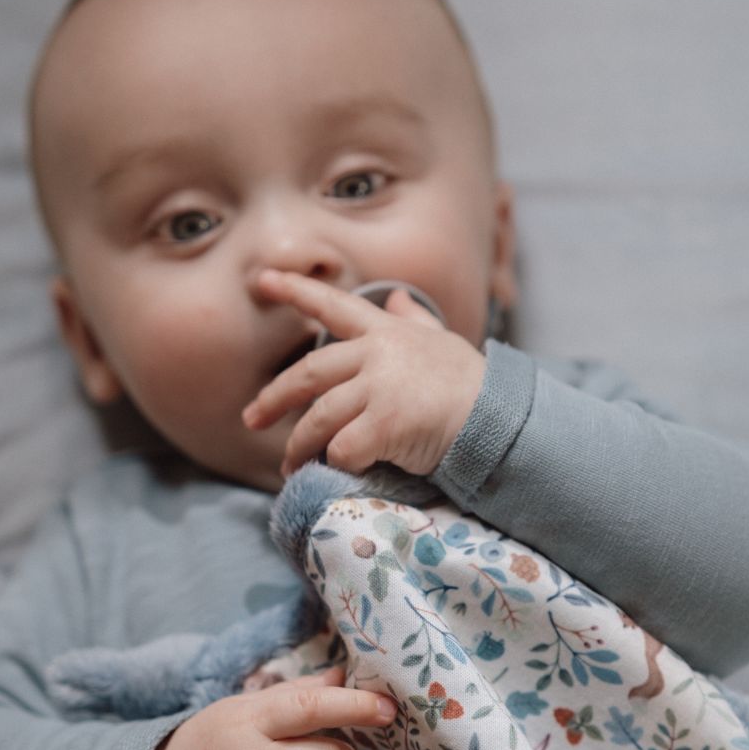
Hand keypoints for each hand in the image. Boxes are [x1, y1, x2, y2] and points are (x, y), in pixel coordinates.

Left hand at [242, 269, 485, 476]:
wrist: (497, 418)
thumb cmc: (468, 384)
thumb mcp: (440, 342)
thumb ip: (412, 321)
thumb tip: (395, 298)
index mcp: (386, 332)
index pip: (333, 305)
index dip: (295, 290)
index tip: (261, 279)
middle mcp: (377, 355)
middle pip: (308, 373)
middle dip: (274, 397)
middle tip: (251, 418)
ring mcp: (380, 389)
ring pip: (319, 419)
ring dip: (299, 446)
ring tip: (289, 465)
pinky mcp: (385, 424)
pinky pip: (342, 448)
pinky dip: (334, 462)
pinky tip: (336, 470)